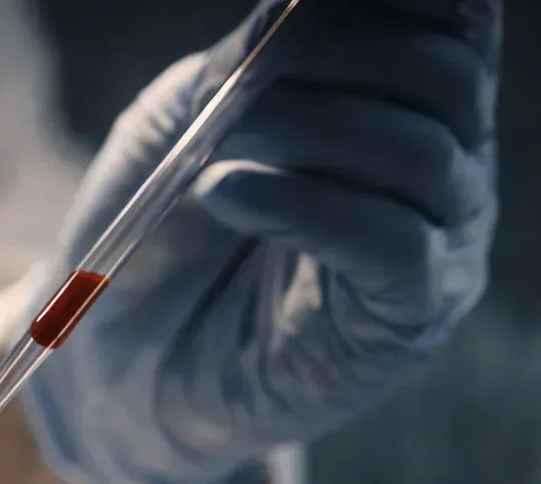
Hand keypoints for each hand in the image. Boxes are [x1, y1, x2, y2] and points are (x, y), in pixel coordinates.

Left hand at [24, 0, 499, 483]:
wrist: (122, 363)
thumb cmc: (159, 230)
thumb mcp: (185, 121)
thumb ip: (246, 58)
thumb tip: (293, 2)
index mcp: (402, 96)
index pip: (446, 22)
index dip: (390, 4)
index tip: (293, 6)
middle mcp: (444, 159)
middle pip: (445, 75)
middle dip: (337, 53)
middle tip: (237, 78)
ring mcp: (437, 241)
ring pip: (421, 156)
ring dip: (309, 131)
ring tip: (213, 153)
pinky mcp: (407, 317)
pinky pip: (391, 245)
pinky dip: (303, 206)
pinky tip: (226, 195)